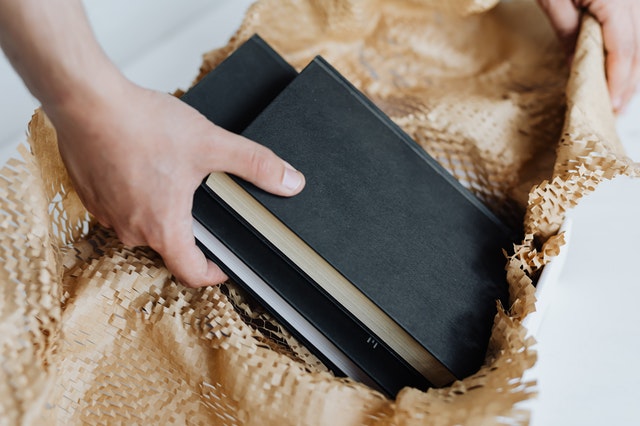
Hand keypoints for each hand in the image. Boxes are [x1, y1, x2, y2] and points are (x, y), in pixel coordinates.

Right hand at [48, 76, 304, 287]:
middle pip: (169, 246)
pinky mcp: (92, 195)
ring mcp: (107, 214)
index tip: (226, 264)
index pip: (191, 273)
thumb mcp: (210, 144)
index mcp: (163, 228)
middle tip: (206, 204)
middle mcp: (132, 230)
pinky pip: (122, 206)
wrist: (87, 102)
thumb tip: (290, 182)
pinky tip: (146, 166)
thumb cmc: (140, 126)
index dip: (215, 273)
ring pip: (144, 224)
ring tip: (176, 179)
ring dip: (163, 210)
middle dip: (191, 230)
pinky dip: (137, 194)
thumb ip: (255, 164)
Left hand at [537, 0, 639, 112]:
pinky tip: (618, 69)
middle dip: (628, 82)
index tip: (613, 105)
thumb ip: (567, 34)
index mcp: (615, 1)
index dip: (618, 80)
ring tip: (620, 96)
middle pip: (637, 48)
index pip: (622, 49)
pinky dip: (628, 52)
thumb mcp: (552, 1)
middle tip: (617, 110)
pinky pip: (633, 29)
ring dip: (631, 69)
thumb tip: (576, 67)